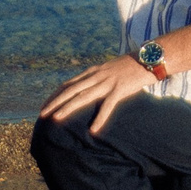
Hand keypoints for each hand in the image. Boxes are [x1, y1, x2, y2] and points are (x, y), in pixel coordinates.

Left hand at [39, 56, 156, 136]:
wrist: (148, 59)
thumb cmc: (130, 67)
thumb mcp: (109, 70)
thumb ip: (98, 79)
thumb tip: (89, 88)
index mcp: (92, 72)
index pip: (68, 84)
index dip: (55, 95)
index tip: (45, 106)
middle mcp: (96, 76)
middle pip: (70, 90)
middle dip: (55, 102)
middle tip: (42, 114)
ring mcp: (107, 82)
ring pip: (83, 96)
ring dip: (68, 108)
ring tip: (56, 118)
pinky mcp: (120, 89)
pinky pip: (108, 105)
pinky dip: (100, 118)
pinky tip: (93, 130)